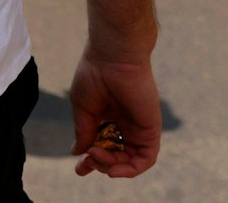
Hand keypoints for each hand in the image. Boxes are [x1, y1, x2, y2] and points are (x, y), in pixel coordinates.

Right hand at [69, 51, 160, 178]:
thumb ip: (84, 132)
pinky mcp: (150, 129)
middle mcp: (124, 124)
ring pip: (130, 160)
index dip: (91, 160)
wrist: (113, 57)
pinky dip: (131, 169)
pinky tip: (114, 169)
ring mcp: (138, 128)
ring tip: (98, 158)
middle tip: (88, 158)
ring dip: (112, 167)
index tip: (80, 168)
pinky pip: (146, 158)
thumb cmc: (94, 75)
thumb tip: (78, 152)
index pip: (102, 146)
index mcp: (108, 117)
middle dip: (100, 163)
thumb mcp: (83, 108)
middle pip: (116, 156)